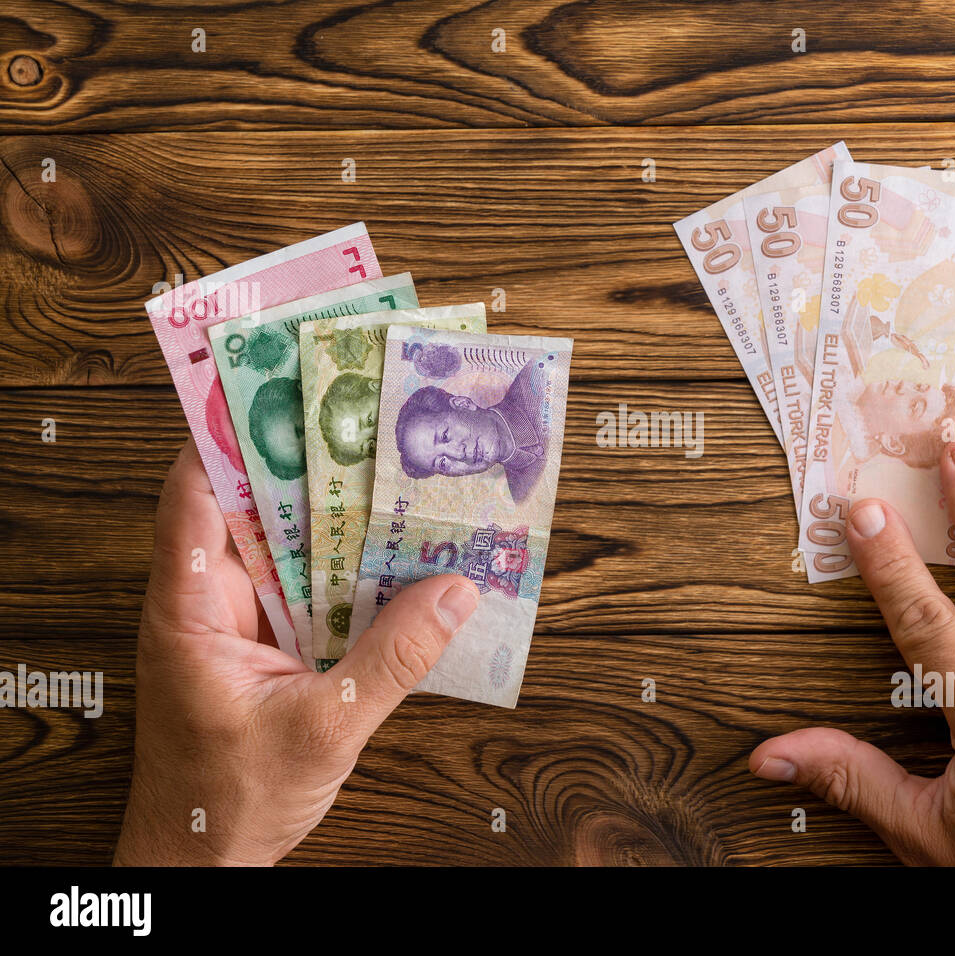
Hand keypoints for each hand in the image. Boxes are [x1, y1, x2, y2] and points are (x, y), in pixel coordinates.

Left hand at [114, 439, 479, 865]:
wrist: (204, 862)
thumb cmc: (227, 801)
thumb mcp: (322, 727)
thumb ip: (392, 659)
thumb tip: (458, 592)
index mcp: (189, 609)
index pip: (193, 498)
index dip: (226, 435)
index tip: (278, 384)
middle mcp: (208, 603)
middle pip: (249, 507)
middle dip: (304, 463)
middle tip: (369, 419)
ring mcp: (238, 625)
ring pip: (287, 548)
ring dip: (336, 517)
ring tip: (397, 475)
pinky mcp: (267, 648)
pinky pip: (309, 590)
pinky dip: (348, 570)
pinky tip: (399, 555)